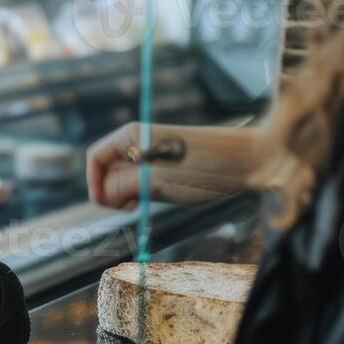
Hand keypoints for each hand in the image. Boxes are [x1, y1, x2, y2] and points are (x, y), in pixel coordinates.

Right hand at [87, 122, 260, 210]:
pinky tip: (153, 202)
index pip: (95, 158)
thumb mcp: (158, 179)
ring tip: (143, 205)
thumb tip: (103, 194)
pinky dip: (140, 195)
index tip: (109, 206)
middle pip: (107, 170)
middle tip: (133, 207)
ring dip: (126, 196)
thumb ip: (123, 185)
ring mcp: (152, 156)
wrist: (248, 161)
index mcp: (132, 135)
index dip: (94, 183)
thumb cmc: (204, 168)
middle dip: (111, 192)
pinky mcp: (165, 168)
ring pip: (123, 179)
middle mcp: (139, 143)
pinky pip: (140, 183)